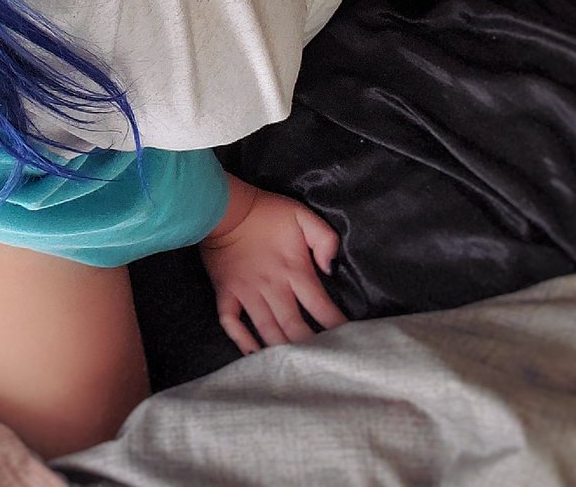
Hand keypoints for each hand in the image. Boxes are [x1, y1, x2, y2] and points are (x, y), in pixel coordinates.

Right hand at [199, 183, 347, 354]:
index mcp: (294, 271)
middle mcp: (272, 288)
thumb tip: (331, 268)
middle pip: (295, 329)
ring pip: (267, 331)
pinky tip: (254, 355)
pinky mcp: (226, 293)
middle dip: (312, 348)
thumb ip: (324, 239)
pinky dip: (242, 341)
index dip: (338, 328)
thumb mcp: (302, 215)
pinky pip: (231, 322)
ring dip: (282, 351)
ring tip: (297, 368)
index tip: (351, 343)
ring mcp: (247, 293)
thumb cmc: (266, 212)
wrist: (224, 207)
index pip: (322, 308)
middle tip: (325, 363)